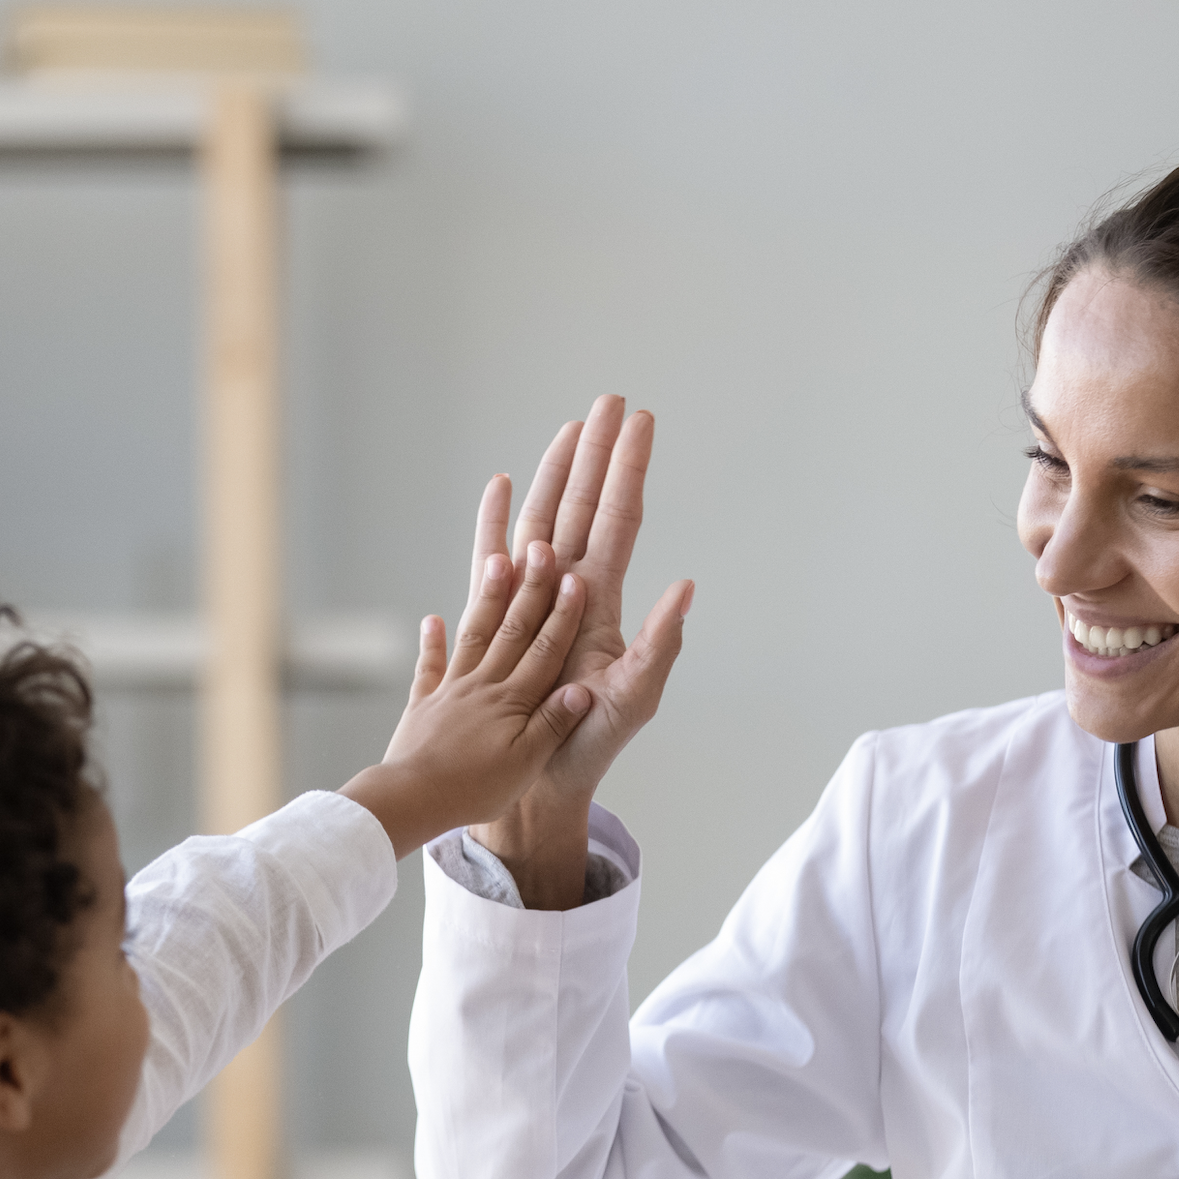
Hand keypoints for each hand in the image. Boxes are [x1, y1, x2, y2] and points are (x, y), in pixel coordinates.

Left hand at [339, 529, 593, 858]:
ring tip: (497, 559)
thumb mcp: (526, 763)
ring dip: (487, 598)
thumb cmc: (474, 789)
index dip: (563, 615)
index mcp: (513, 701)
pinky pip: (429, 668)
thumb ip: (553, 723)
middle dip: (531, 587)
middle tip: (541, 548)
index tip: (576, 579)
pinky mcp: (423, 706)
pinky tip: (432, 621)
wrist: (412, 799)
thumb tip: (584, 687)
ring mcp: (450, 691)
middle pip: (512, 629)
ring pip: (474, 635)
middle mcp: (483, 686)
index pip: (545, 650)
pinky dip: (432, 643)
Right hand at [468, 396, 692, 907]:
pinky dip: (494, 520)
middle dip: (596, 453)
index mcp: (601, 600)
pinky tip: (501, 485)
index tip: (639, 421)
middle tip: (608, 402)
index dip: (627, 470)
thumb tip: (686, 588)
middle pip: (583, 505)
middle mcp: (567, 590)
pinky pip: (491, 558)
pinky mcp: (497, 616)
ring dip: (554, 473)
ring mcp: (531, 599)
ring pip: (542, 519)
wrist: (537, 776)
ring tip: (568, 428)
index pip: (618, 519)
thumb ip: (660, 644)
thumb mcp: (634, 697)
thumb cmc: (588, 741)